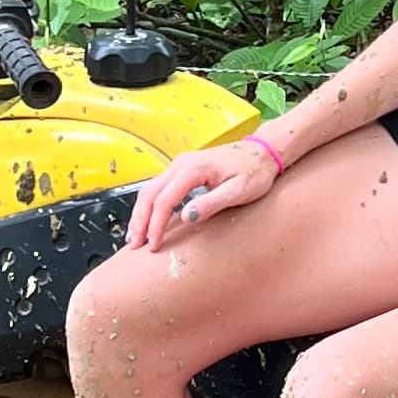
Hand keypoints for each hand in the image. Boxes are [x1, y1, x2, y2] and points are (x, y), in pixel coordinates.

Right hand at [126, 131, 283, 249]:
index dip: (155, 225)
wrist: (264, 152)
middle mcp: (181, 164)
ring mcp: (180, 165)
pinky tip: (149, 221)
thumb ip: (212, 203)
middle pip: (149, 194)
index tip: (154, 245)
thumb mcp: (239, 191)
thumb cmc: (255, 171)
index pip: (164, 200)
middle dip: (139, 221)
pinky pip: (159, 188)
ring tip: (135, 237)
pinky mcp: (183, 169)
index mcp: (192, 169)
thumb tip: (185, 216)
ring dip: (141, 214)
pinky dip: (150, 206)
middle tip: (134, 245)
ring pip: (150, 190)